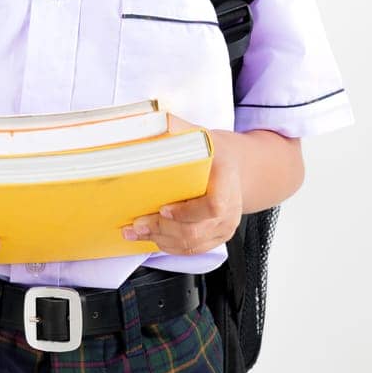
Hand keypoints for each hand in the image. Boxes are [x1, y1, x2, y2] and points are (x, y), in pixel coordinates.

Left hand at [123, 131, 243, 255]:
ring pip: (192, 244)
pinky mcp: (216, 237)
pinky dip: (169, 246)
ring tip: (135, 232)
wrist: (236, 167)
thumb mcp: (199, 136)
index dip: (186, 212)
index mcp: (226, 182)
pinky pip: (193, 249)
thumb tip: (148, 122)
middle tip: (137, 223)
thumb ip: (175, 129)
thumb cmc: (216, 152)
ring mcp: (224, 227)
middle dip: (162, 229)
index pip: (213, 206)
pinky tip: (150, 238)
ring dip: (160, 240)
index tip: (163, 207)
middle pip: (196, 231)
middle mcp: (231, 209)